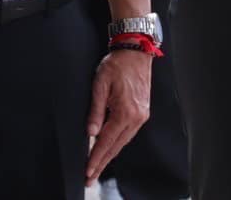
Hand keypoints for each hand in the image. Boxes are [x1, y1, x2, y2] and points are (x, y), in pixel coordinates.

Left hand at [85, 49, 152, 184]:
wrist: (136, 52)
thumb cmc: (116, 65)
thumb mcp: (100, 85)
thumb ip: (95, 110)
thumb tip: (91, 133)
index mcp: (125, 112)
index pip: (106, 142)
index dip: (95, 158)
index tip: (87, 172)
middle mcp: (136, 117)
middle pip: (116, 146)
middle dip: (102, 163)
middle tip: (89, 178)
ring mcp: (141, 115)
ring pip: (123, 142)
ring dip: (110, 155)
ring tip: (98, 168)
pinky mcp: (143, 112)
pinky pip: (128, 134)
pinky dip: (118, 144)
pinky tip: (111, 148)